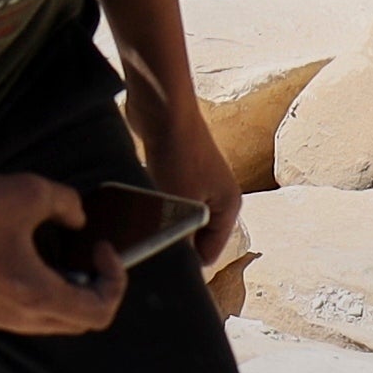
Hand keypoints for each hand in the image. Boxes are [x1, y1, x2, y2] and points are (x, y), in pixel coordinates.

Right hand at [0, 170, 127, 338]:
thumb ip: (67, 203)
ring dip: (64, 292)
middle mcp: (17, 318)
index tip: (101, 247)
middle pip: (77, 323)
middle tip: (87, 254)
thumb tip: (78, 218)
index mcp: (36, 296)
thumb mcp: (29, 191)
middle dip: (92, 289)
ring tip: (58, 255)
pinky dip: (37, 293)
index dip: (113, 280)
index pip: (98, 312)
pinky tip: (24, 257)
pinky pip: (20, 314)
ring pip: (47, 321)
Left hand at [133, 90, 245, 280]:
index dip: (186, 261)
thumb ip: (181, 238)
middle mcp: (219, 195)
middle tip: (150, 243)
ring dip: (163, 220)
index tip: (160, 263)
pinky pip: (168, 199)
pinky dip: (157, 203)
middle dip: (174, 239)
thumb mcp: (182, 205)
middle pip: (195, 235)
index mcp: (229, 206)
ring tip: (145, 221)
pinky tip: (143, 202)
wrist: (164, 109)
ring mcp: (199, 181)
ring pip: (179, 216)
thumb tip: (175, 263)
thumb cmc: (179, 154)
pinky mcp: (179, 170)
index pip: (209, 252)